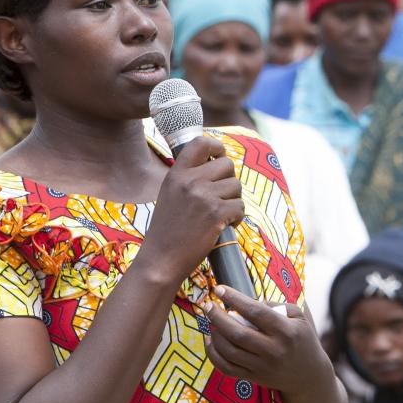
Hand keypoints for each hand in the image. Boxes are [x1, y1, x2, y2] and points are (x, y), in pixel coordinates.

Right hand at [143, 137, 243, 277]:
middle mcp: (190, 181)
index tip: (221, 155)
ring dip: (234, 201)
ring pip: (237, 186)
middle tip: (221, 198)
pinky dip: (237, 218)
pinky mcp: (216, 213)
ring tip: (219, 215)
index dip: (217, 146)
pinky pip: (240, 206)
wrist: (161, 260)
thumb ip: (188, 178)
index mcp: (176, 173)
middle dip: (229, 181)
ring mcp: (204, 196)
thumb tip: (217, 163)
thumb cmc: (167, 230)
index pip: (200, 143)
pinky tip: (224, 226)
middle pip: (227, 164)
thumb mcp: (170, 194)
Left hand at [205, 286, 334, 395]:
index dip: (235, 299)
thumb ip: (276, 306)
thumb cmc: (302, 340)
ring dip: (215, 334)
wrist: (309, 375)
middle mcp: (273, 350)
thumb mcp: (298, 317)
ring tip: (211, 321)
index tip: (220, 289)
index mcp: (285, 331)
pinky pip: (227, 368)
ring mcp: (262, 366)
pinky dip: (213, 354)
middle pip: (238, 333)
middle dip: (218, 317)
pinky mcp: (254, 378)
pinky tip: (210, 341)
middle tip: (208, 305)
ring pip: (229, 351)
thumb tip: (248, 301)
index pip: (255, 312)